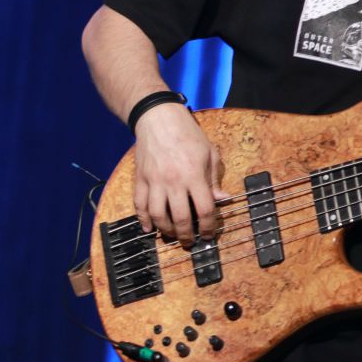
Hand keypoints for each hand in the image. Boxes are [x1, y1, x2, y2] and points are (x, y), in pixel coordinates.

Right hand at [132, 103, 226, 246]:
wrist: (158, 119)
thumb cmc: (188, 134)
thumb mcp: (209, 153)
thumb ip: (214, 179)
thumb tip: (222, 200)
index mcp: (194, 176)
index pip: (204, 209)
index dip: (208, 226)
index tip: (210, 234)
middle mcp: (173, 182)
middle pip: (180, 218)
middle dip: (186, 235)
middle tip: (190, 242)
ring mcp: (154, 182)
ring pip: (157, 215)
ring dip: (166, 230)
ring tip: (173, 236)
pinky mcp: (140, 179)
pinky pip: (139, 205)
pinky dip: (143, 220)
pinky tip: (149, 228)